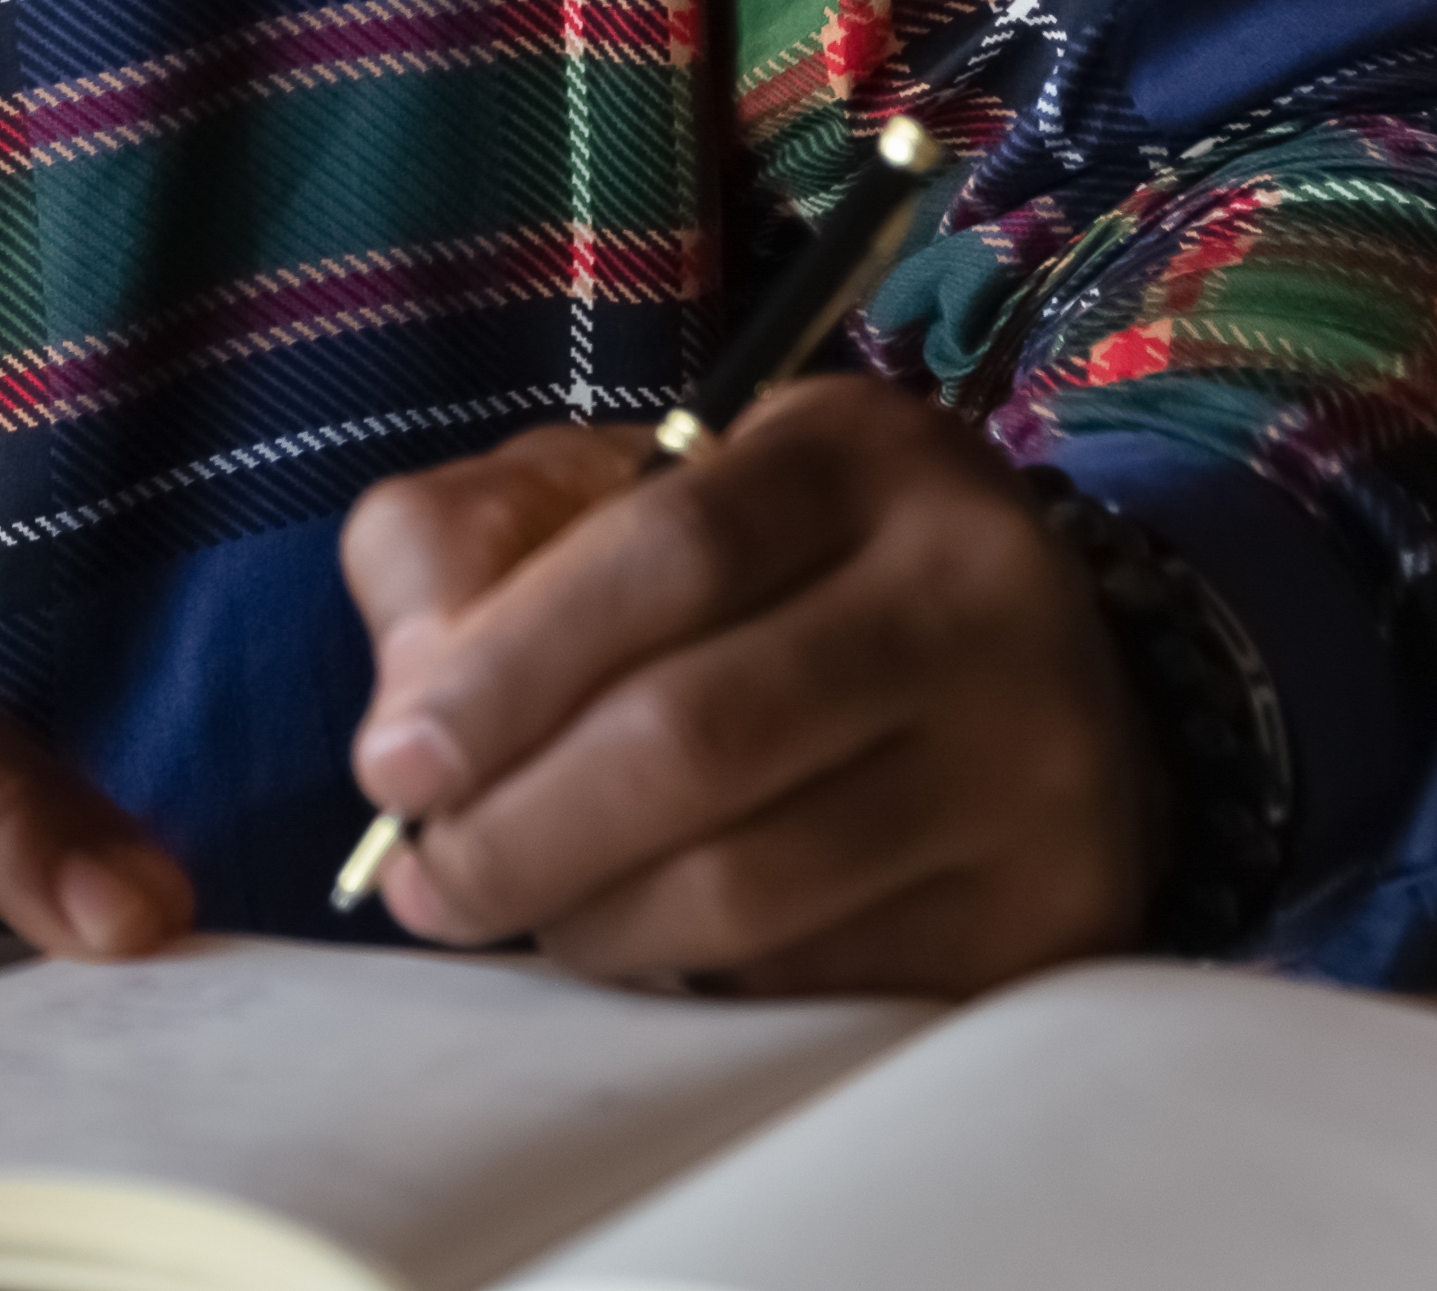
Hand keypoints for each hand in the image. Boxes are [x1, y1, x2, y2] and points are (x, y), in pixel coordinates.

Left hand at [336, 382, 1153, 995]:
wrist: (998, 673)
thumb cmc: (745, 577)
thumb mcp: (602, 497)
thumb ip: (463, 553)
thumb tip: (410, 719)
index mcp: (859, 455)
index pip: (667, 554)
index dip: (507, 673)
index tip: (391, 770)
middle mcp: (978, 594)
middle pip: (699, 737)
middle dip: (517, 831)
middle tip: (425, 882)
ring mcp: (1031, 764)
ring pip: (748, 886)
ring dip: (588, 922)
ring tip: (527, 909)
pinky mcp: (1046, 916)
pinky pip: (814, 982)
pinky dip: (696, 979)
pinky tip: (657, 940)